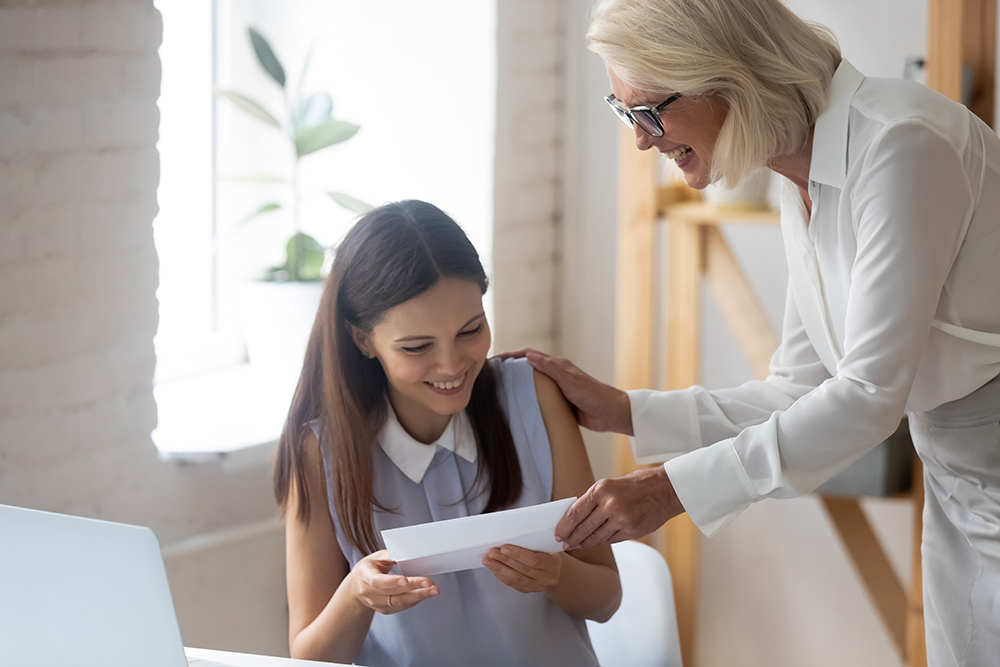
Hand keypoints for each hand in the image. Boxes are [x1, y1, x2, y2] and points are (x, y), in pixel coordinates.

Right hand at [348, 550, 438, 613]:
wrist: (356, 589)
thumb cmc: (368, 569)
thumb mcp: (375, 558)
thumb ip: (391, 555)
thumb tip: (410, 553)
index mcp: (365, 576)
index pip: (378, 582)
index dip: (392, 582)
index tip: (405, 580)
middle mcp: (370, 593)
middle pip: (394, 593)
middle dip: (414, 588)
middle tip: (430, 584)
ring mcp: (377, 604)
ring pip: (400, 602)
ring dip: (419, 596)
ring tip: (434, 590)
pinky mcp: (385, 610)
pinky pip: (402, 606)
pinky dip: (415, 600)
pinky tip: (425, 593)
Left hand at [482, 544, 562, 593]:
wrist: (554, 570)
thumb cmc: (549, 553)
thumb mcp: (548, 545)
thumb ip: (535, 541)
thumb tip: (513, 534)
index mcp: (552, 564)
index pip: (533, 560)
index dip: (517, 554)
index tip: (504, 548)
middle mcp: (546, 577)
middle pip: (522, 569)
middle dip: (504, 560)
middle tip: (492, 552)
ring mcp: (537, 586)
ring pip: (515, 579)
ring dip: (499, 569)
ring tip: (488, 560)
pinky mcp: (528, 590)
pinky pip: (513, 584)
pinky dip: (501, 575)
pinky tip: (493, 568)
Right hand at [495, 349, 632, 434]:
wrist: (611, 414)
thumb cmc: (593, 394)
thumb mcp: (569, 379)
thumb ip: (550, 367)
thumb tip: (528, 356)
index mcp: (557, 365)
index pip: (529, 355)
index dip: (511, 356)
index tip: (494, 359)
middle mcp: (556, 375)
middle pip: (529, 368)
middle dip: (511, 369)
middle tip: (492, 375)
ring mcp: (558, 389)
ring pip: (533, 384)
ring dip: (518, 385)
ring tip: (500, 391)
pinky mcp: (560, 404)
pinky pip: (540, 399)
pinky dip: (529, 400)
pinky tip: (519, 408)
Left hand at [554, 466, 683, 549]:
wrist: (665, 490)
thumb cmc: (637, 485)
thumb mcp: (610, 485)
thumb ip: (594, 500)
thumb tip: (575, 517)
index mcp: (601, 490)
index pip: (575, 513)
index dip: (564, 526)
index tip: (558, 533)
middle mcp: (610, 505)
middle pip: (584, 528)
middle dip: (572, 538)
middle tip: (564, 543)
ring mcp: (622, 520)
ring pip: (597, 537)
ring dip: (585, 543)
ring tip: (577, 545)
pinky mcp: (632, 531)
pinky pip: (611, 540)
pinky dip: (602, 541)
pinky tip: (595, 542)